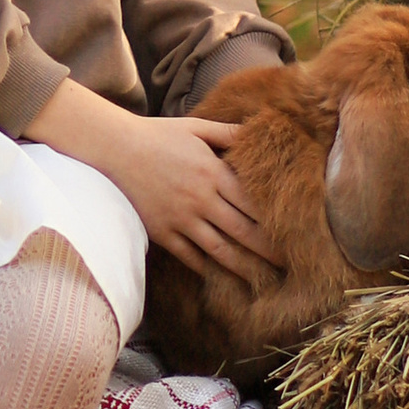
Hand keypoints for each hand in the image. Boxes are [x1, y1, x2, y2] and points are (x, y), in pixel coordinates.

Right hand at [112, 111, 281, 286]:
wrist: (114, 149)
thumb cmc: (158, 135)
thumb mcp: (196, 128)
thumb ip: (229, 134)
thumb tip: (258, 131)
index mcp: (213, 172)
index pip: (253, 203)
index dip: (276, 220)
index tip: (295, 233)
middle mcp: (201, 199)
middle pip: (244, 231)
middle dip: (270, 250)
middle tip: (292, 264)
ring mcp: (180, 219)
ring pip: (220, 250)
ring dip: (245, 267)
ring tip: (264, 280)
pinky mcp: (163, 232)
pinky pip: (190, 256)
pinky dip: (208, 268)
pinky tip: (223, 278)